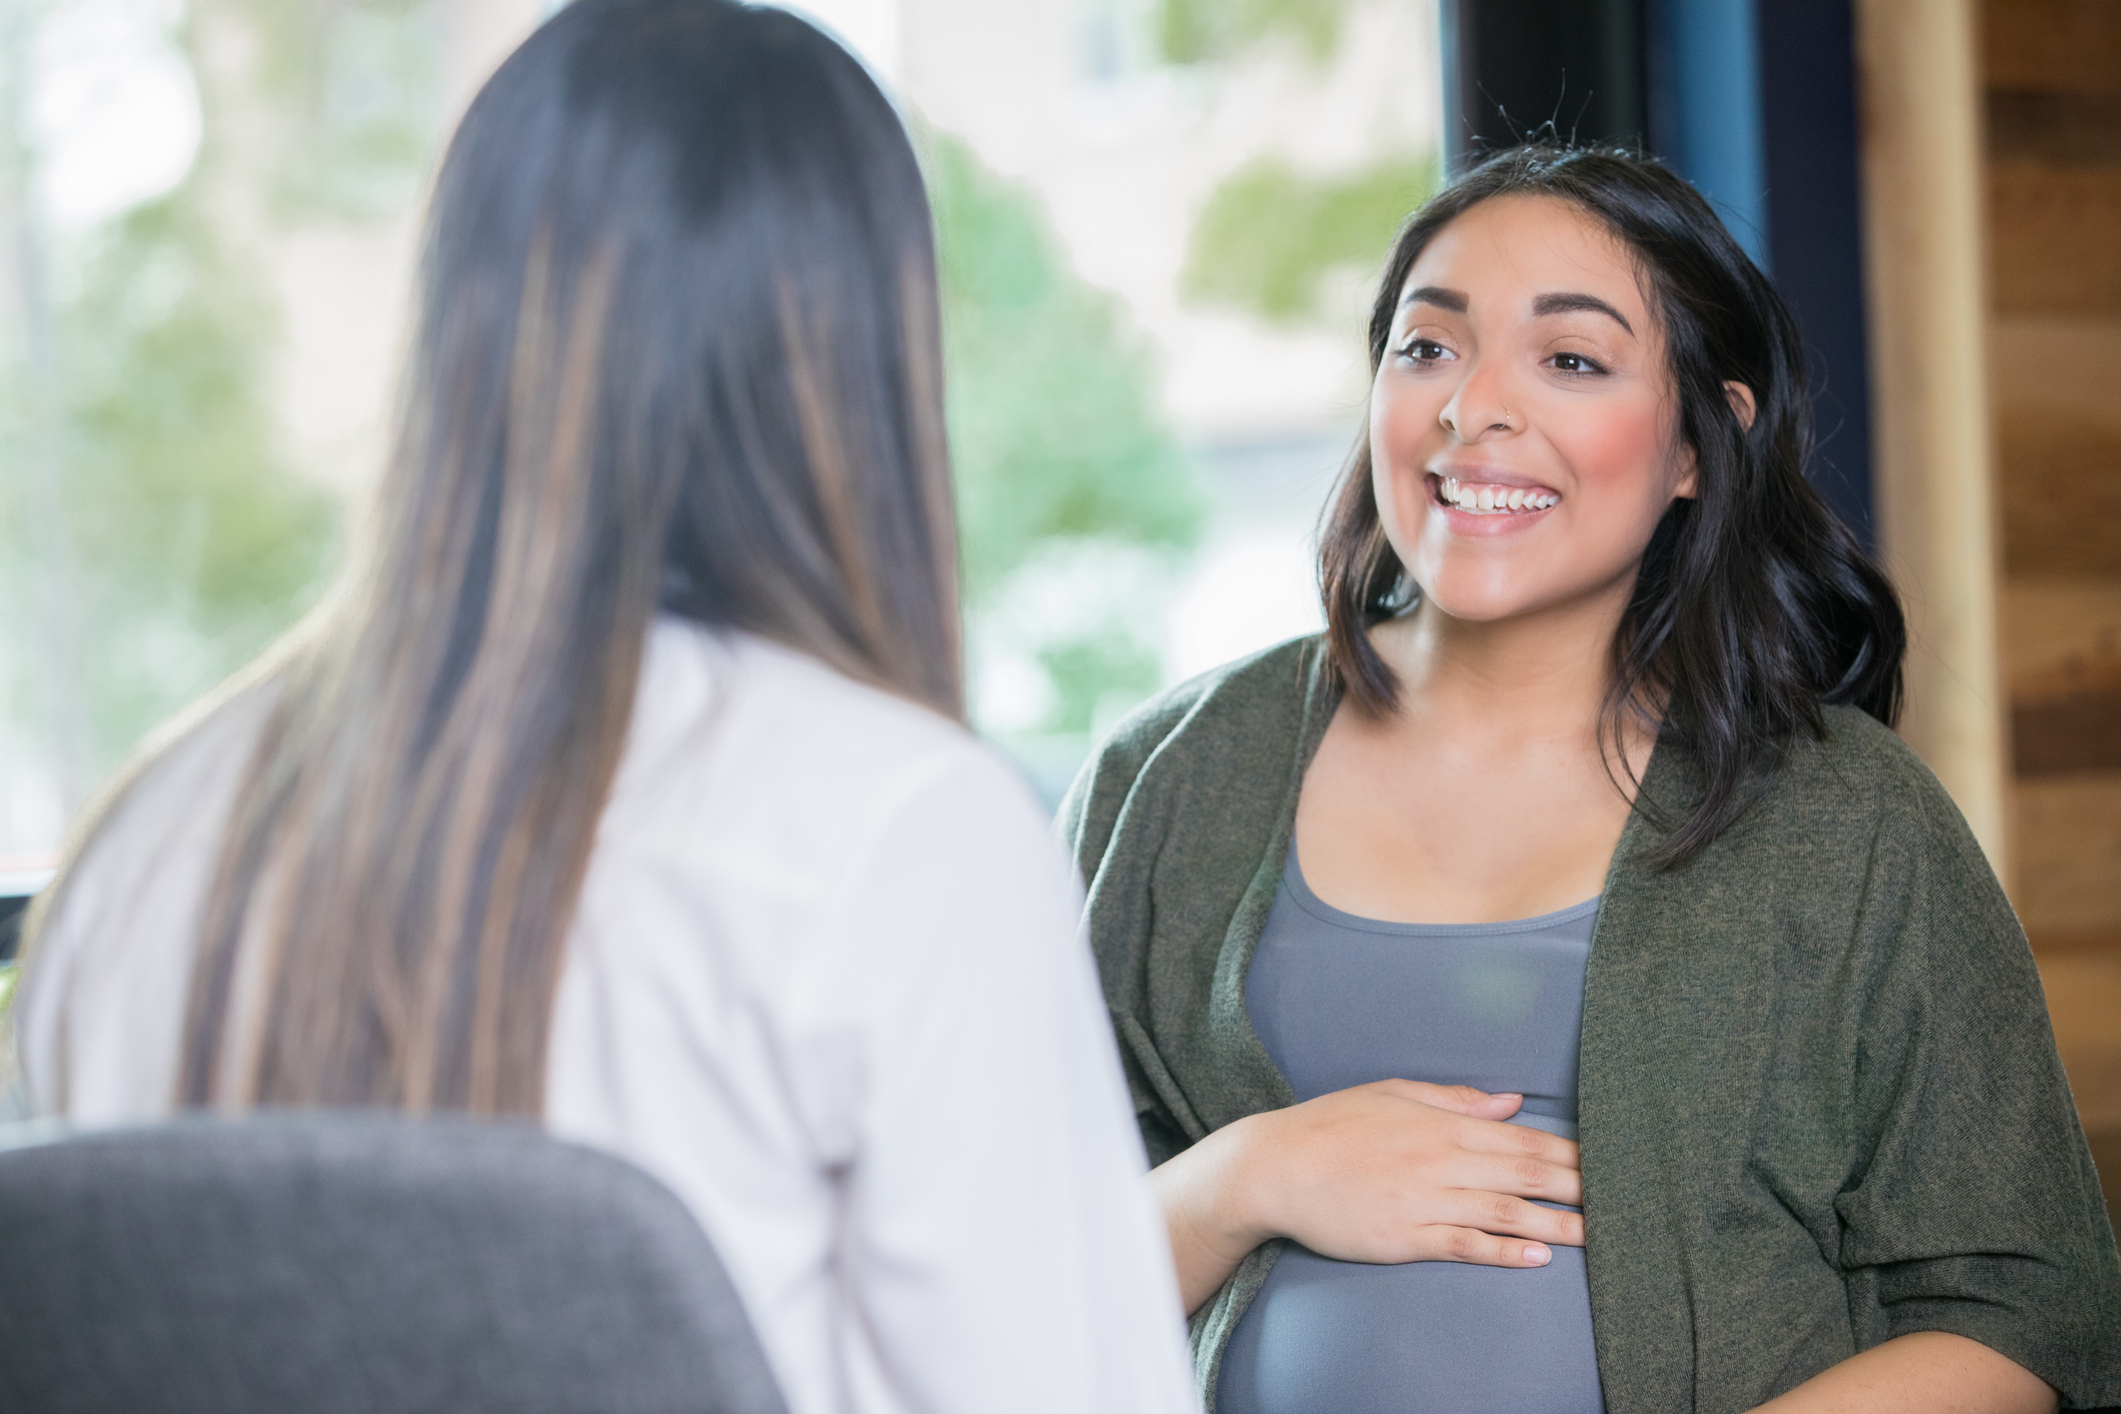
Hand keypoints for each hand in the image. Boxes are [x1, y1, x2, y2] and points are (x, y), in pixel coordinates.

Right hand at [1153, 1080, 1581, 1313]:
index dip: (1568, 1152)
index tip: (1607, 1162)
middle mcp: (1438, 1159)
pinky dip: (1502, 1250)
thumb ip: (1454, 1099)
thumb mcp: (1391, 1094)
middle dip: (1576, 1185)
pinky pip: (1462, 1243)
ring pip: (1502, 1209)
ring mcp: (1422, 1199)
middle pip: (1522, 1172)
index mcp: (1440, 1123)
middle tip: (1624, 1199)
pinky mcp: (1404, 1236)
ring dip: (1554, 1222)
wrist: (1274, 1165)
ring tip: (1598, 1234)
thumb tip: (1510, 1103)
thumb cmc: (1331, 1125)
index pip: (1519, 1138)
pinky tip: (1536, 1257)